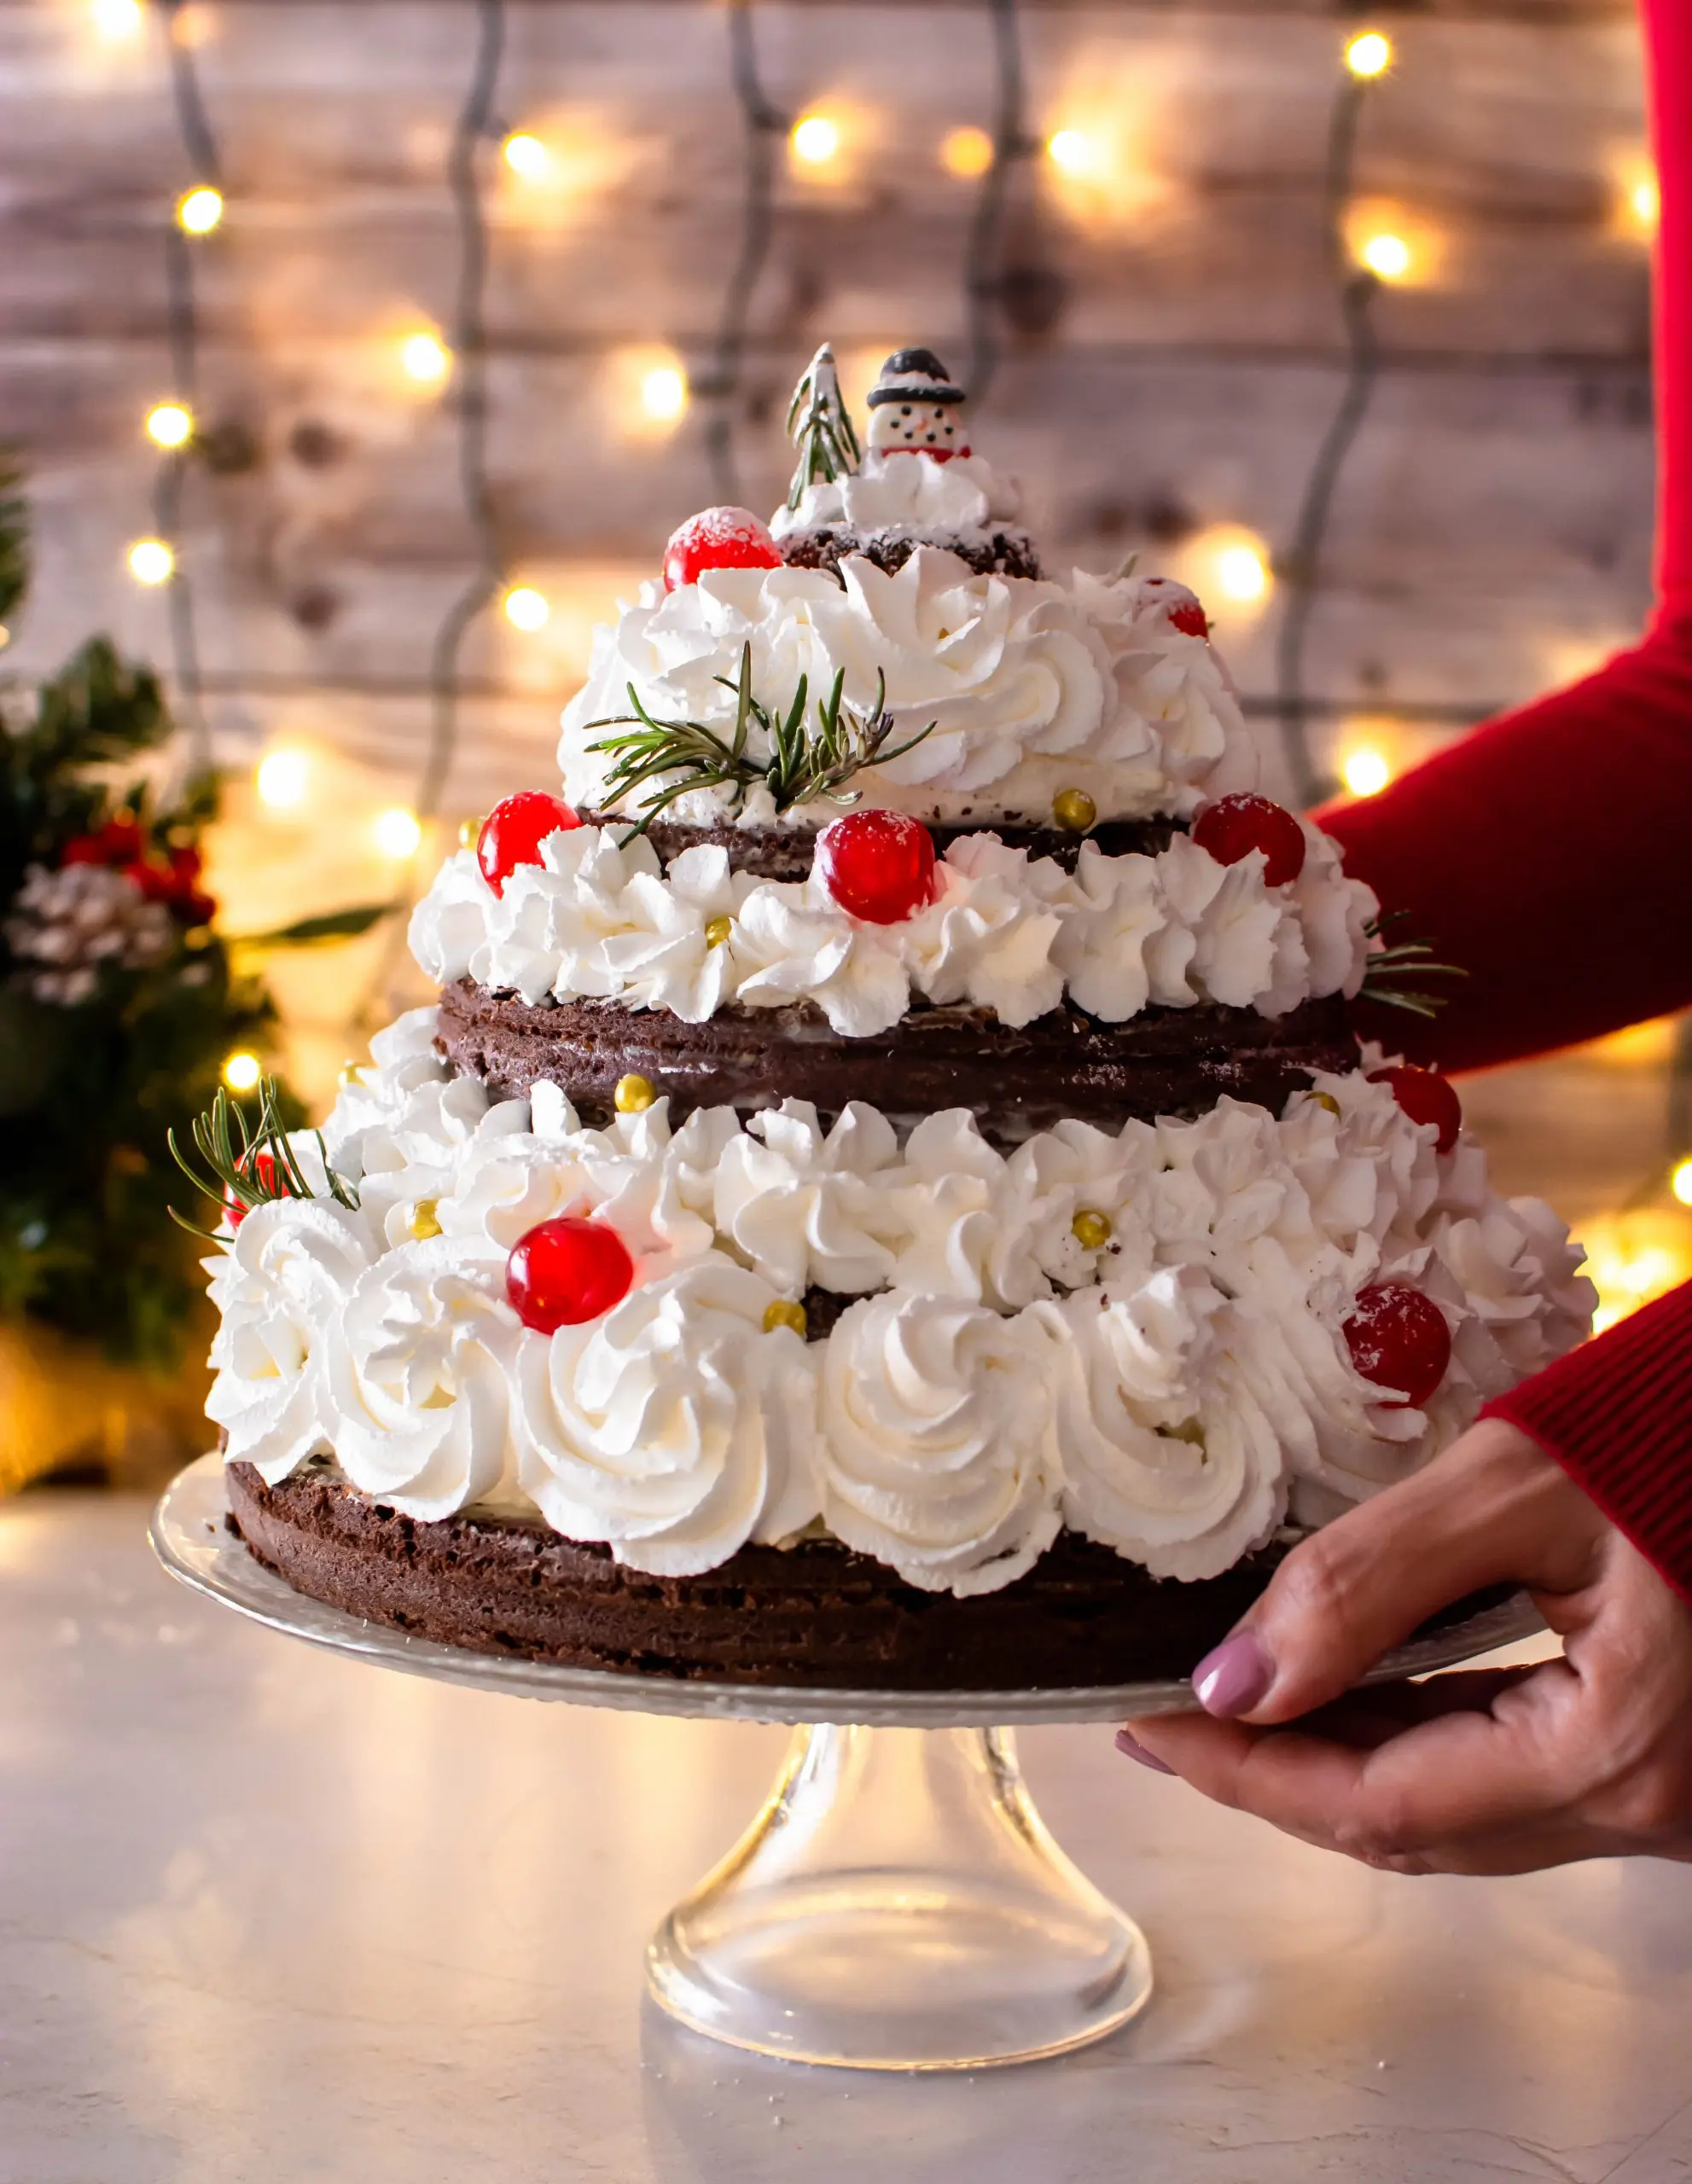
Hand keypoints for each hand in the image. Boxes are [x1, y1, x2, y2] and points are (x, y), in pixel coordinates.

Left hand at [1119, 1419, 1691, 1873]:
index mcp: (1606, 1755)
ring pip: (1456, 1813)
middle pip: (1412, 1827)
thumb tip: (1235, 1682)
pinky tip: (1341, 1698)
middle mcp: (1640, 1808)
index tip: (1144, 1724)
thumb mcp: (1513, 1485)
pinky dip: (1412, 1744)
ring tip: (1229, 1709)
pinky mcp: (1655, 1761)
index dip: (1246, 1773)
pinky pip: (1506, 1777)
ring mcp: (1657, 1798)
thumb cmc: (1674, 1439)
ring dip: (1335, 1764)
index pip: (1376, 1804)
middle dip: (1275, 1776)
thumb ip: (1368, 1582)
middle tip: (1166, 1719)